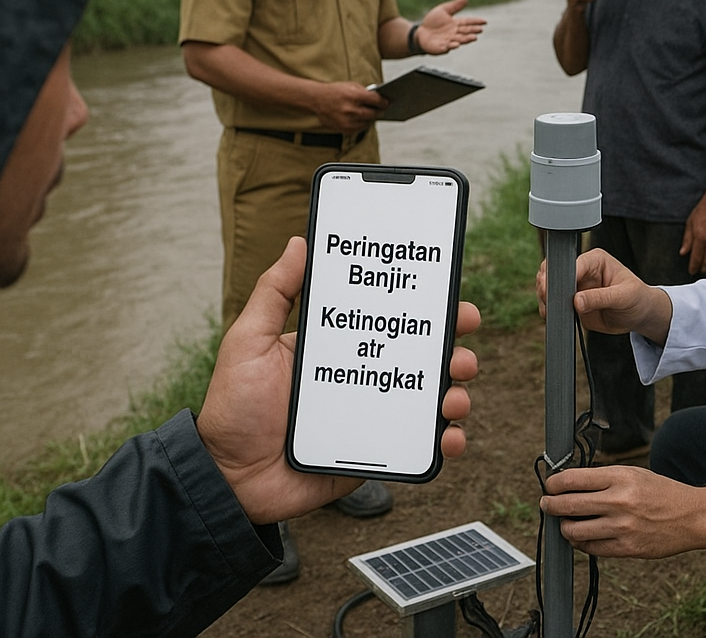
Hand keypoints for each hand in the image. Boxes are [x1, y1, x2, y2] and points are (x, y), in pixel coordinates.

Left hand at [197, 237, 479, 524]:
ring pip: (431, 399)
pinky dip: (446, 441)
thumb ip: (275, 292)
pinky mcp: (376, 453)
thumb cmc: (234, 407)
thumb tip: (299, 242)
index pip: (391, 320)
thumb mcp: (249, 340)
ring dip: (457, 392)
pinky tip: (449, 438)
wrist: (227, 478)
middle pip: (423, 357)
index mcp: (341, 347)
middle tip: (463, 340)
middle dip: (454, 345)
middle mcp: (364, 378)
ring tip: (455, 395)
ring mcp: (374, 416)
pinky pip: (420, 445)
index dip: (424, 307)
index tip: (448, 293)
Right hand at [312, 81, 387, 131]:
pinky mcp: (344, 129)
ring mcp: (347, 121)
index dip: (383, 102)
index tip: (387, 102)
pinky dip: (363, 124)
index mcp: (353, 95)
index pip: (375, 100)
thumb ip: (365, 92)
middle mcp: (350, 109)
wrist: (317, 99)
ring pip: (367, 122)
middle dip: (379, 111)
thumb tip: (380, 99)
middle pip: (373, 113)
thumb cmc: (336, 91)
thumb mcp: (351, 85)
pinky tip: (364, 119)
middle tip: (383, 110)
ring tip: (374, 114)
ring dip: (371, 118)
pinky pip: (360, 128)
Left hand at [416, 0, 486, 53]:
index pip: (468, 22)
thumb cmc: (432, 22)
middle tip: (480, 30)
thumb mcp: (443, 10)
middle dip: (473, 31)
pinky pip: (447, 47)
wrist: (420, 32)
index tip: (485, 21)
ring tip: (473, 38)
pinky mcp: (441, 47)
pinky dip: (452, 46)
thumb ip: (455, 5)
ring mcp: (449, 41)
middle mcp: (454, 33)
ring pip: (459, 40)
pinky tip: (456, 44)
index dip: (476, 22)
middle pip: (465, 31)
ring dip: (466, 39)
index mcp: (456, 23)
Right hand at [536, 248, 672, 345]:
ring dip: (545, 297)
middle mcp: (582, 270)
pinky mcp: (571, 301)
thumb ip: (600, 298)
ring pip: (549, 286)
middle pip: (553, 270)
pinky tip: (550, 315)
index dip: (560, 276)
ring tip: (548, 310)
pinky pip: (553, 302)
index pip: (573, 264)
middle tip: (546, 300)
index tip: (552, 289)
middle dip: (546, 284)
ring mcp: (575, 286)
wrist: (640, 315)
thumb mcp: (623, 297)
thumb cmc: (638, 299)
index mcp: (595, 260)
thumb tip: (576, 301)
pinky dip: (548, 308)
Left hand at [540, 466, 705, 558]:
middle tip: (546, 504)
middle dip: (551, 505)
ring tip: (564, 522)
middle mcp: (619, 501)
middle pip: (568, 505)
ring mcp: (622, 527)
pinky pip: (592, 548)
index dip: (554, 483)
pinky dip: (580, 542)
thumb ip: (603, 478)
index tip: (549, 485)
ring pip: (575, 531)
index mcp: (619, 477)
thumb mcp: (632, 473)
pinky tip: (580, 536)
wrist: (691, 516)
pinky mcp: (627, 549)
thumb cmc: (660, 491)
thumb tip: (570, 483)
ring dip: (563, 527)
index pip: (573, 479)